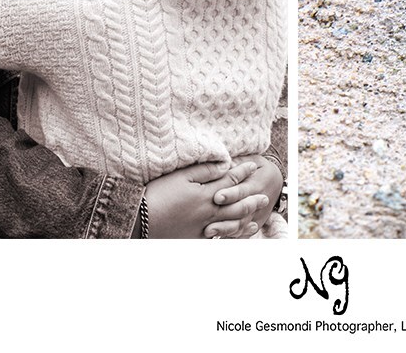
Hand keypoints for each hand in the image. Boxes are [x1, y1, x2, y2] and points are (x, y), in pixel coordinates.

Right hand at [142, 161, 268, 238]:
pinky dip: (231, 234)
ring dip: (246, 219)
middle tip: (265, 196)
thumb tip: (224, 165)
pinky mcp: (195, 238)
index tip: (254, 166)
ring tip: (257, 216)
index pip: (230, 181)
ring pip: (231, 223)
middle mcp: (209, 212)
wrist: (140, 220)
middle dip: (251, 198)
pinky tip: (236, 233)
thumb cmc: (158, 194)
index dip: (243, 172)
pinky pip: (219, 237)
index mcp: (206, 194)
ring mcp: (203, 227)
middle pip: (236, 204)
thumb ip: (205, 171)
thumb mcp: (181, 176)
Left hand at [209, 155, 282, 237]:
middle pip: (241, 210)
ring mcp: (257, 213)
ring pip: (242, 224)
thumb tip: (221, 163)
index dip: (230, 194)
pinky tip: (219, 239)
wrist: (276, 180)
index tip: (216, 197)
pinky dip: (233, 236)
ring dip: (225, 229)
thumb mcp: (251, 160)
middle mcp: (257, 200)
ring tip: (209, 232)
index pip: (241, 190)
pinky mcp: (256, 222)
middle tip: (208, 222)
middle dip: (224, 216)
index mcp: (255, 183)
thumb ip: (237, 162)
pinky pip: (244, 232)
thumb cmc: (258, 167)